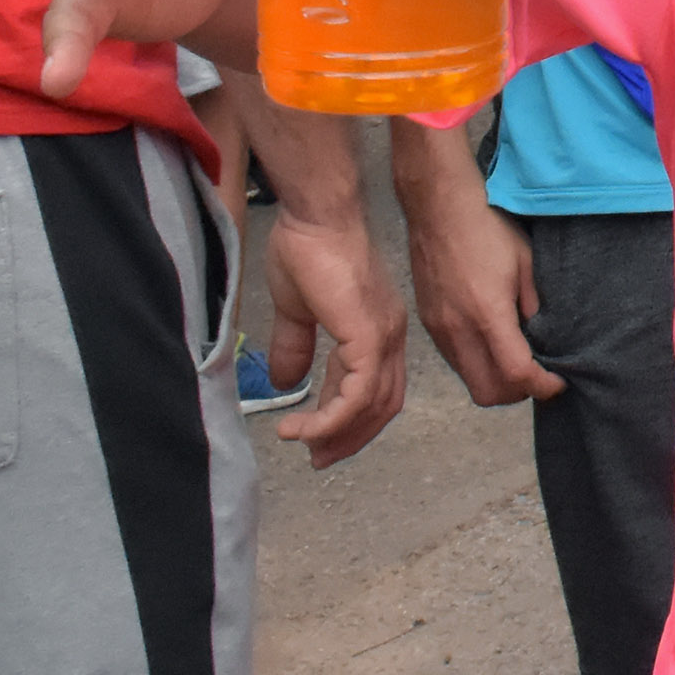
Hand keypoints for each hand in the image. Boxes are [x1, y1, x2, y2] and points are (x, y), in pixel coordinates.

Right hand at [256, 207, 407, 466]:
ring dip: (334, 432)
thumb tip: (285, 383)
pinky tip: (300, 426)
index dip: (349, 420)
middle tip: (316, 457)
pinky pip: (355, 396)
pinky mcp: (368, 337)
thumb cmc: (306, 249)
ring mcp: (383, 337)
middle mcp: (389, 337)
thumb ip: (296, 347)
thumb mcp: (296, 311)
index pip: (374, 390)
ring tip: (300, 441)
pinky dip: (330, 419)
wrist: (313, 216)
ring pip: (370, 407)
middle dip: (349, 437)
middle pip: (381, 406)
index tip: (319, 441)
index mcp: (377, 330)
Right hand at [389, 122, 561, 404]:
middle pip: (489, 393)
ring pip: (469, 381)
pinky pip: (454, 362)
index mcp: (487, 314)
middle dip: (518, 392)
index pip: (517, 374)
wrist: (438, 206)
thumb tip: (540, 338)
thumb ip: (534, 306)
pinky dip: (476, 365)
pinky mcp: (428, 323)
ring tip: (516, 359)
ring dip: (496, 381)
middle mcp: (458, 329)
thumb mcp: (526, 263)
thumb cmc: (487, 227)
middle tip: (537, 375)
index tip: (557, 382)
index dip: (543, 386)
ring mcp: (439, 329)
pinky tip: (490, 342)